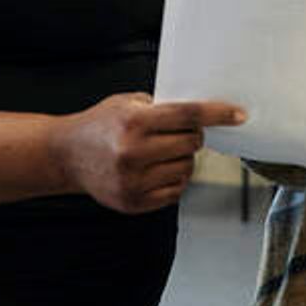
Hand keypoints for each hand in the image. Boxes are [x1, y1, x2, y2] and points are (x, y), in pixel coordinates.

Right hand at [53, 92, 245, 213]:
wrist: (66, 155)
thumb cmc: (100, 125)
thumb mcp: (127, 103)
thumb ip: (161, 107)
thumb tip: (202, 114)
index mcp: (134, 123)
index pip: (188, 116)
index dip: (218, 114)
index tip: (239, 115)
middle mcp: (133, 153)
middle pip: (191, 143)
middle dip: (193, 136)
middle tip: (179, 132)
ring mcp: (133, 181)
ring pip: (186, 168)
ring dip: (183, 159)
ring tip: (161, 152)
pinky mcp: (133, 203)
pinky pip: (175, 191)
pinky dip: (174, 179)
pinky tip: (157, 169)